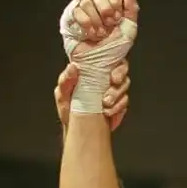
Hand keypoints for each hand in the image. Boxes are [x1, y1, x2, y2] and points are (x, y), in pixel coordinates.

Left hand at [59, 0, 139, 115]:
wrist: (77, 130)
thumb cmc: (68, 109)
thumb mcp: (62, 94)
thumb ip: (66, 80)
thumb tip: (73, 67)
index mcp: (91, 70)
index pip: (107, 57)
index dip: (113, 61)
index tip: (112, 73)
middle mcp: (104, 77)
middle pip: (122, 68)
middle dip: (121, 76)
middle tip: (113, 84)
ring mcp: (114, 91)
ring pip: (124, 86)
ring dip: (118, 94)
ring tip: (106, 104)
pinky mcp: (119, 104)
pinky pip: (125, 102)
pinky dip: (118, 107)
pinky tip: (108, 112)